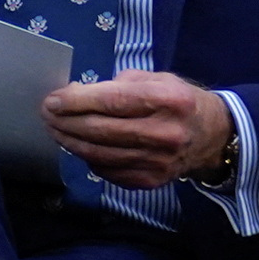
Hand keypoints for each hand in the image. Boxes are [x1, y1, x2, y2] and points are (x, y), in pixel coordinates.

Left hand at [44, 71, 234, 191]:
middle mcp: (164, 133)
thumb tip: (74, 94)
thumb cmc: (177, 101)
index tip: (52, 100)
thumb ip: (116, 85)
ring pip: (98, 153)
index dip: (76, 102)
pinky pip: (107, 170)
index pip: (111, 102)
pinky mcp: (150, 180)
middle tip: (46, 114)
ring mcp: (157, 161)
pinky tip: (78, 145)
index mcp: (168, 100)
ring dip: (69, 141)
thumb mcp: (156, 79)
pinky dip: (87, 157)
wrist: (212, 137)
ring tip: (55, 129)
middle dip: (66, 121)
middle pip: (100, 130)